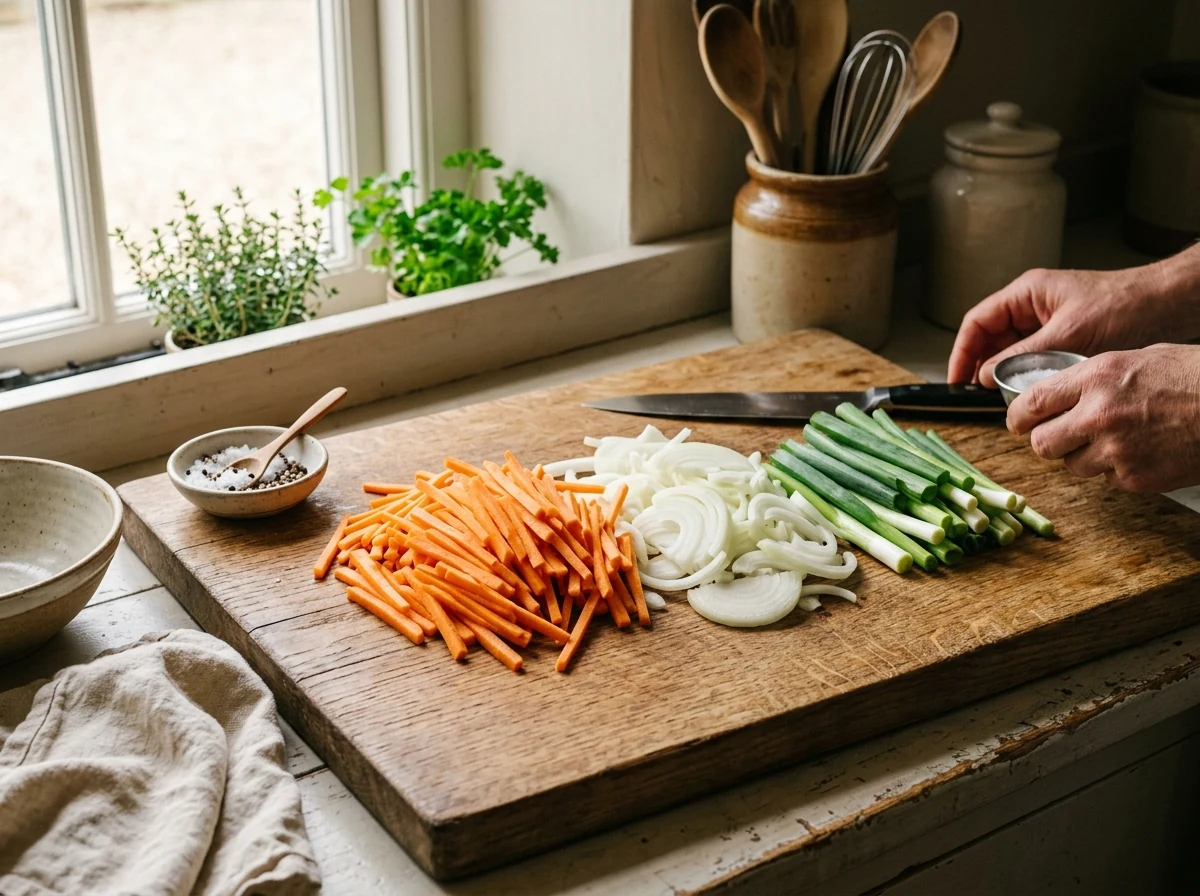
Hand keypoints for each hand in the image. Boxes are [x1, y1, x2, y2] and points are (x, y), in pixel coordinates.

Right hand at [947, 251, 1199, 386]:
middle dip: (983, 367)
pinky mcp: (1065, 340)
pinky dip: (1029, 377)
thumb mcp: (1068, 334)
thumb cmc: (1126, 306)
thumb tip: (987, 376)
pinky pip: (1034, 360)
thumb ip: (1022, 356)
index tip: (956, 380)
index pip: (978, 322)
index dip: (962, 352)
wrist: (1170, 305)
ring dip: (1007, 375)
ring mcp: (1049, 324)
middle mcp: (1034, 307)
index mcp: (1027, 293)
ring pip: (1012, 353)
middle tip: (979, 395)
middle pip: (991, 339)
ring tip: (1005, 397)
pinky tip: (1031, 393)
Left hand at [1007, 344, 1199, 491]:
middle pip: (1041, 443)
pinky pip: (1106, 479)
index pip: (1030, 403)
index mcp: (1095, 377)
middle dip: (1046, 441)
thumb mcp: (1135, 359)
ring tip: (1114, 439)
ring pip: (1071, 465)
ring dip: (1083, 456)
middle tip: (1060, 436)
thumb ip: (1090, 380)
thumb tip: (1056, 397)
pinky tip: (1141, 450)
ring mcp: (1116, 450)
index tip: (1018, 421)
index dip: (1018, 417)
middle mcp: (1098, 414)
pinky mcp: (1135, 478)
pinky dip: (1117, 470)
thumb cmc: (1191, 376)